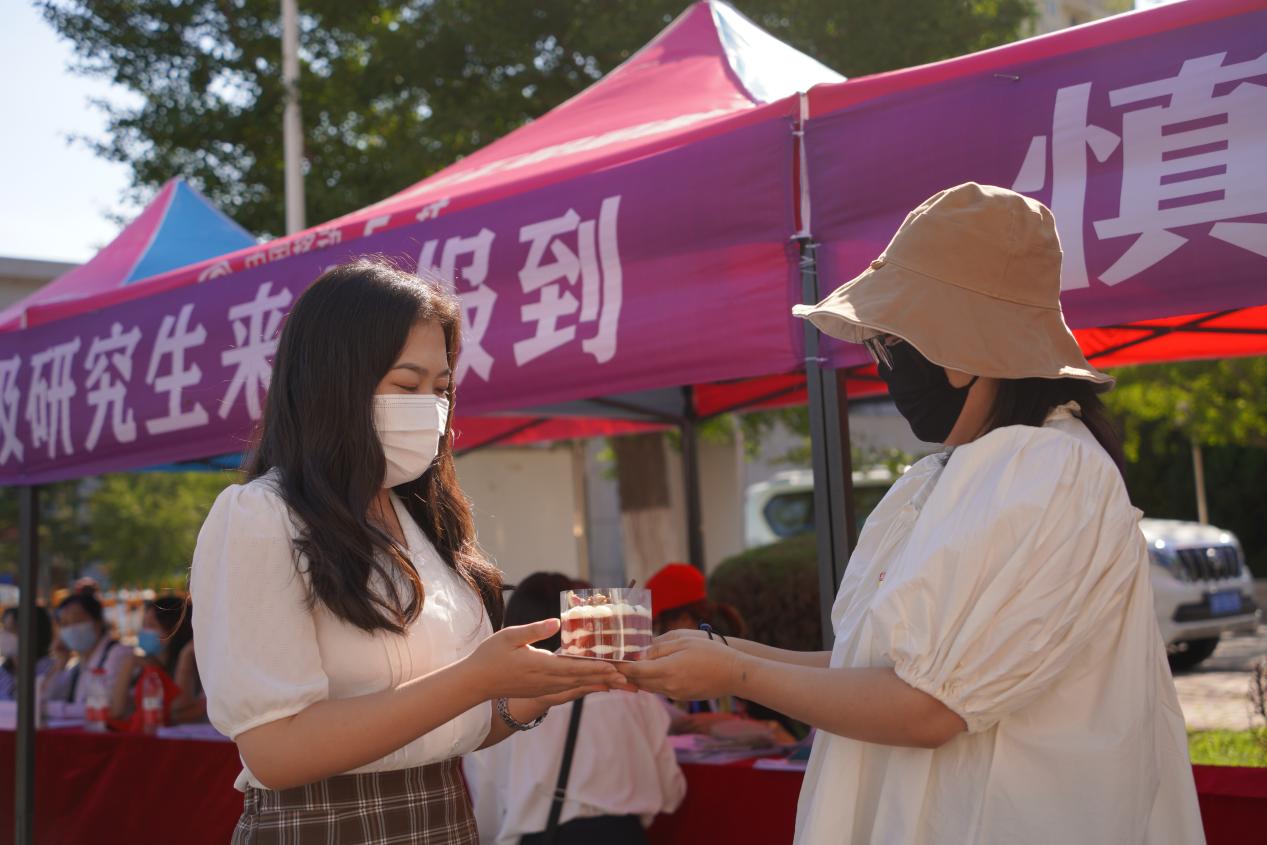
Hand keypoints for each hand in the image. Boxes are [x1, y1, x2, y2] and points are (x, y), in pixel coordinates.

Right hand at [464, 619, 624, 700]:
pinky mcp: (542, 690)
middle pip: (582, 679)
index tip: (616, 667)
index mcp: (540, 666)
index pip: (574, 667)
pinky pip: (569, 690)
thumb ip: (534, 630)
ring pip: (578, 686)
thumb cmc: (490, 656)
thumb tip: (556, 622)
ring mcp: (545, 688)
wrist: (476, 682)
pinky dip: (586, 687)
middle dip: (607, 678)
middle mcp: (546, 680)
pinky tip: (597, 685)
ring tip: (622, 684)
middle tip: (630, 678)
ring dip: (600, 684)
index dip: (596, 668)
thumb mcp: (510, 637)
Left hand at [618, 634, 742, 700]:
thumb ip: (658, 648)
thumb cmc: (710, 652)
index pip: (634, 670)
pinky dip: (651, 681)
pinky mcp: (681, 697)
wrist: (734, 674)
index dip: (620, 665)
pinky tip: (651, 672)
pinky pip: (660, 689)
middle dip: (626, 673)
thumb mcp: (683, 641)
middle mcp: (668, 686)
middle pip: (638, 681)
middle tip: (614, 662)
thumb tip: (639, 653)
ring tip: (629, 666)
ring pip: (648, 687)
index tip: (610, 658)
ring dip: (638, 678)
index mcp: (666, 670)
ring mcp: (675, 694)